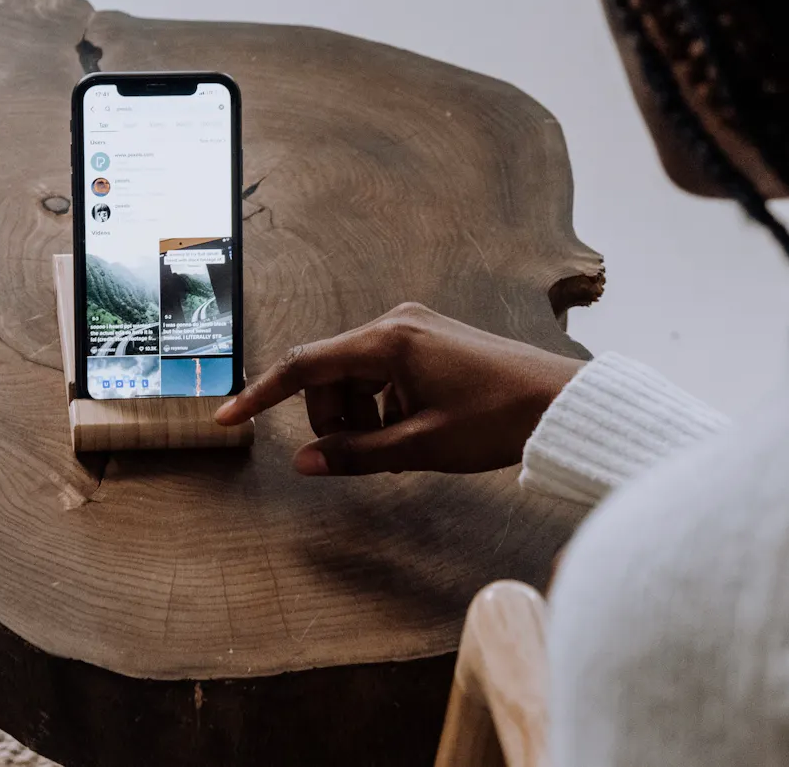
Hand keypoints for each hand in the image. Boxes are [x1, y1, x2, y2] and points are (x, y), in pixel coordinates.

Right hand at [215, 303, 584, 476]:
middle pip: (329, 375)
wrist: (562, 403)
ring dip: (360, 416)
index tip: (226, 418)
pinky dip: (383, 406)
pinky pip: (382, 374)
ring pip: (354, 378)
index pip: (303, 365)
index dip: (260, 394)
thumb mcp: (420, 447)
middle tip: (366, 457)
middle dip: (332, 419)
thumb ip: (356, 454)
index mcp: (388, 341)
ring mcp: (413, 328)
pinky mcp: (429, 340)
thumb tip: (304, 464)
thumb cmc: (497, 421)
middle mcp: (394, 324)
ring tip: (400, 448)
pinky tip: (415, 431)